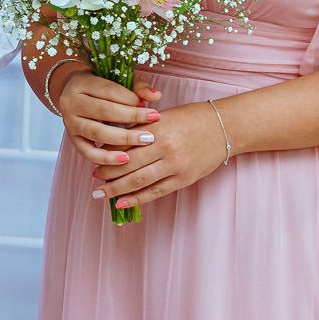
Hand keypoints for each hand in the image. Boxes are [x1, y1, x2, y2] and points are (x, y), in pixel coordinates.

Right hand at [55, 69, 162, 166]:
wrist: (74, 96)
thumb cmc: (101, 88)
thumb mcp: (116, 81)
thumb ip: (136, 87)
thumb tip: (155, 96)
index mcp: (81, 82)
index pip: (109, 90)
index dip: (132, 100)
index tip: (151, 109)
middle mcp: (70, 102)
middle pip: (104, 111)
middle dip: (132, 118)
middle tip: (153, 124)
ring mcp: (70, 122)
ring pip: (97, 132)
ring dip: (123, 139)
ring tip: (144, 141)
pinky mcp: (73, 139)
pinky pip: (88, 153)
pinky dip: (106, 158)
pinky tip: (125, 159)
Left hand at [91, 100, 229, 212]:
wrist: (224, 127)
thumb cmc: (192, 118)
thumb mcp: (163, 117)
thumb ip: (141, 130)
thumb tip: (114, 142)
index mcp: (157, 129)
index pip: (124, 143)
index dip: (107, 152)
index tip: (93, 157)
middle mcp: (164, 148)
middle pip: (128, 164)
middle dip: (107, 172)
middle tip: (94, 178)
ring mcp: (175, 166)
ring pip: (139, 181)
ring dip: (117, 189)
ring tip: (101, 193)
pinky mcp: (184, 179)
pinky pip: (156, 192)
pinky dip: (137, 199)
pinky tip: (122, 202)